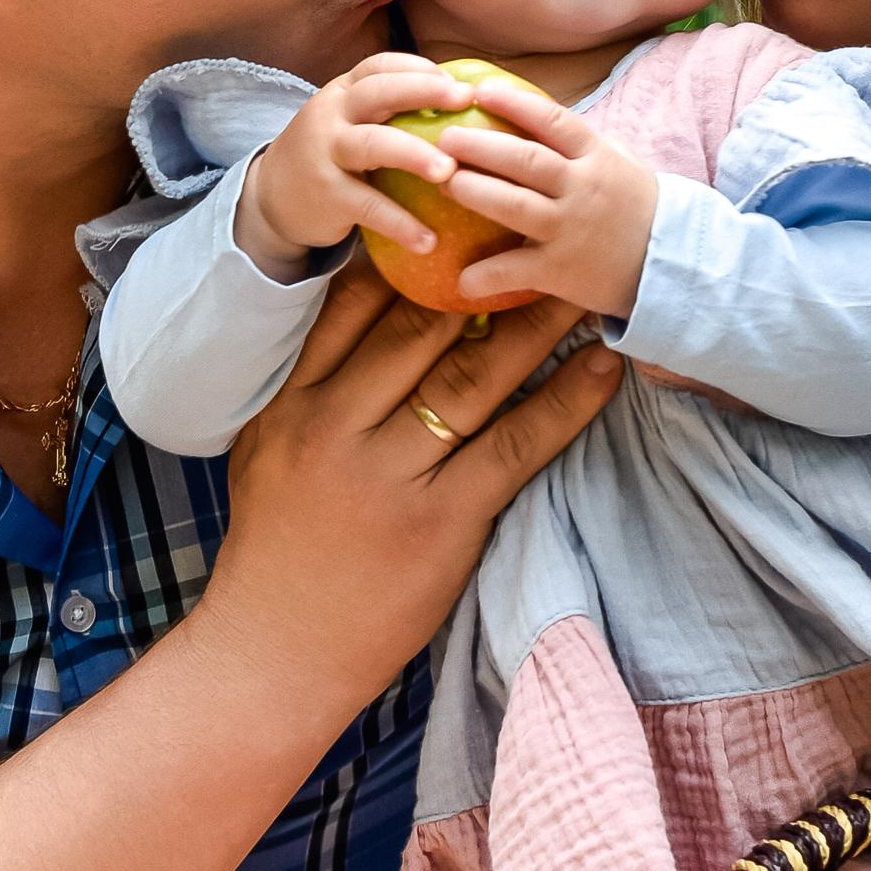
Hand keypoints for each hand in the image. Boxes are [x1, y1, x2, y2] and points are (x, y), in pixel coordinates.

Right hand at [194, 254, 621, 715]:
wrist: (271, 653)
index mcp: (293, 402)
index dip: (416, 255)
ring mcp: (389, 476)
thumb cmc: (276, 551)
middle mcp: (337, 427)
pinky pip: (514, 447)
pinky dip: (565, 403)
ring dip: (537, 325)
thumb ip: (311, 381)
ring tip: (582, 285)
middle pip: (421, 327)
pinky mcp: (441, 524)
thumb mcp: (268, 449)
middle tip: (537, 232)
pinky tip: (603, 369)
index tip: (466, 216)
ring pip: (474, 376)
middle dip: (483, 274)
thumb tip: (369, 308)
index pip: (355, 304)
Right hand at [236, 53, 475, 277]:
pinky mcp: (327, 196)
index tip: (459, 80)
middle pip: (376, 93)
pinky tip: (429, 240)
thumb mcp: (349, 121)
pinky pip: (367, 206)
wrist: (272, 196)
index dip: (418, 69)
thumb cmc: (331, 153)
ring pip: (372, 144)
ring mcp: (326, 154)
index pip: (378, 67)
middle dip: (422, 91)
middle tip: (465, 100)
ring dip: (413, 154)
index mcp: (343, 92)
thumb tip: (464, 100)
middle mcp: (332, 115)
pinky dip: (400, 223)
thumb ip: (389, 108)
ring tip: (449, 171)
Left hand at [430, 80, 662, 316]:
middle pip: (524, 159)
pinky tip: (461, 278)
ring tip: (443, 182)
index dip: (514, 103)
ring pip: (515, 206)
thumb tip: (537, 114)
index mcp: (596, 156)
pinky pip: (517, 270)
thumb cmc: (639, 208)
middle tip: (445, 138)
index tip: (481, 91)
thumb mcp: (620, 162)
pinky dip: (487, 275)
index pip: (552, 120)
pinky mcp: (562, 270)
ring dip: (474, 192)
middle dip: (479, 146)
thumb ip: (582, 142)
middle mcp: (582, 188)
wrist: (672, 263)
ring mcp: (571, 229)